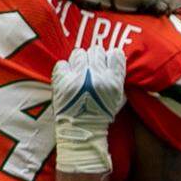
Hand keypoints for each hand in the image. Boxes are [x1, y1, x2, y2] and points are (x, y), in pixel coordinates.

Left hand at [52, 46, 126, 174]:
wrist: (82, 131)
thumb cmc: (101, 114)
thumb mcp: (118, 97)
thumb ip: (117, 77)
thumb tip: (112, 58)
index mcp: (113, 80)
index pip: (115, 53)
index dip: (109, 58)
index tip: (105, 64)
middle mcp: (96, 76)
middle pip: (96, 50)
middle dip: (93, 59)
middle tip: (89, 70)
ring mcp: (77, 77)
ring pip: (78, 53)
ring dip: (78, 62)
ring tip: (78, 73)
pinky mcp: (61, 80)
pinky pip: (62, 63)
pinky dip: (64, 70)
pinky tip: (67, 79)